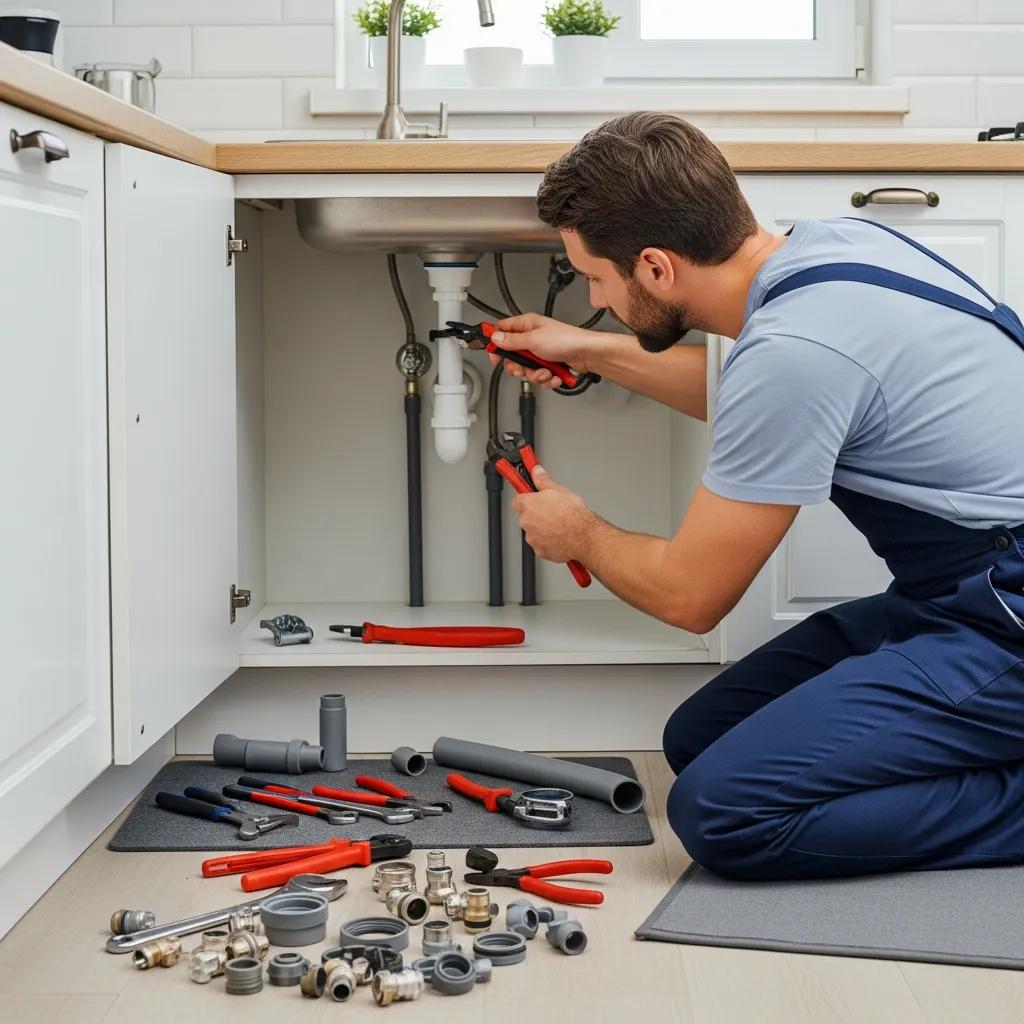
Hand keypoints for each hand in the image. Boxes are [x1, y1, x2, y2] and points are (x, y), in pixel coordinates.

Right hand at [490, 313, 604, 388]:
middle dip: (517, 367)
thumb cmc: (566, 340)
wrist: (587, 354)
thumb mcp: (533, 340)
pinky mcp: (549, 364)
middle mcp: (532, 337)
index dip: (495, 342)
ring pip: (526, 369)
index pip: (502, 330)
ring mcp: (540, 352)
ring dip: (535, 374)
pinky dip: (546, 379)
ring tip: (545, 372)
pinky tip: (553, 375)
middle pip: (512, 355)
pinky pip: (539, 375)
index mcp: (526, 325)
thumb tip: (495, 338)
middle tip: (522, 368)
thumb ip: (511, 341)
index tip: (493, 354)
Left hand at [509, 465, 593, 563]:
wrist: (583, 536)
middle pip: (526, 517)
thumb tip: (536, 471)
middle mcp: (526, 522)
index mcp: (528, 505)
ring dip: (543, 529)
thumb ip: (543, 480)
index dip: (524, 499)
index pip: (517, 501)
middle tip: (551, 512)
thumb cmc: (572, 514)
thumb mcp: (558, 489)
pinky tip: (561, 536)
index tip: (529, 497)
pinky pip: (542, 545)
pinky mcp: (540, 551)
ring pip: (534, 532)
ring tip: (559, 525)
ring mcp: (532, 538)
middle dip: (537, 515)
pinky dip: (549, 542)